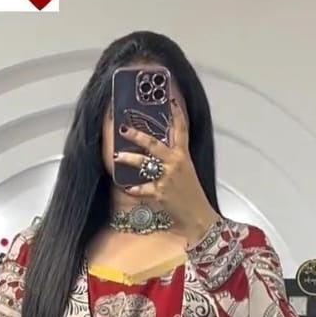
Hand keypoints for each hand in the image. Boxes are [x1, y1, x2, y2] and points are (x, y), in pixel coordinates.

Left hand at [114, 100, 218, 243]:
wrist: (199, 217)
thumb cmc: (191, 195)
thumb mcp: (186, 172)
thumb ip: (174, 159)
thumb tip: (156, 152)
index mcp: (183, 156)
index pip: (181, 130)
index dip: (176, 114)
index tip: (171, 99)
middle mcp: (175, 163)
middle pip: (154, 144)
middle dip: (137, 135)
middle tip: (124, 129)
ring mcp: (167, 177)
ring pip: (144, 163)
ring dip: (129, 158)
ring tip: (116, 155)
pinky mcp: (161, 193)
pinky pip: (142, 188)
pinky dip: (134, 189)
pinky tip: (127, 188)